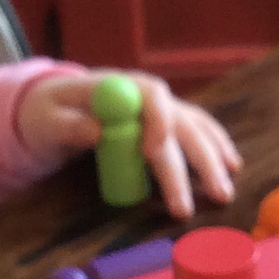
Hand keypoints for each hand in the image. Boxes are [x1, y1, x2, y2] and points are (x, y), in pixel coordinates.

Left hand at [19, 70, 240, 218]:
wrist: (54, 106)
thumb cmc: (49, 112)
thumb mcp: (47, 117)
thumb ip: (69, 124)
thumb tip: (97, 132)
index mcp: (120, 85)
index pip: (151, 96)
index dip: (158, 123)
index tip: (155, 153)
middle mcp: (147, 94)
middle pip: (181, 120)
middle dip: (198, 158)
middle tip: (210, 192)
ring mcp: (160, 108)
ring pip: (194, 128)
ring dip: (213, 158)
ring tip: (224, 190)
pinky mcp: (165, 122)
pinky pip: (197, 131)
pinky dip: (215, 146)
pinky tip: (232, 165)